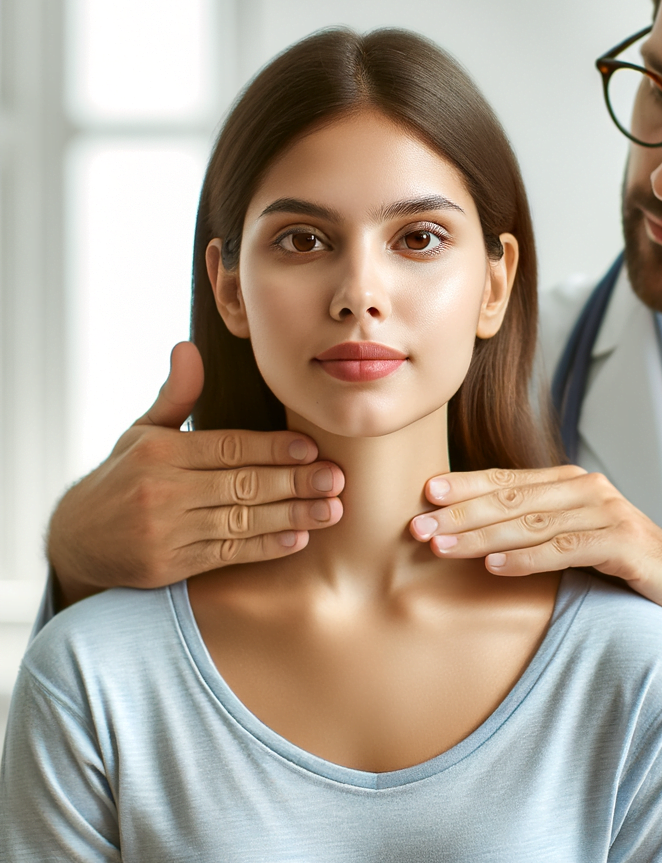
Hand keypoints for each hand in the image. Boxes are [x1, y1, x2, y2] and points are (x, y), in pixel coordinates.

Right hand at [47, 342, 343, 605]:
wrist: (75, 540)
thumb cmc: (122, 477)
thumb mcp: (142, 432)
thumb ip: (176, 395)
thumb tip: (188, 347)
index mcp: (159, 451)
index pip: (227, 447)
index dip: (272, 448)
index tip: (311, 447)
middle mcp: (162, 490)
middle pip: (241, 484)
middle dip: (294, 481)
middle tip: (335, 478)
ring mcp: (165, 531)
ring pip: (240, 520)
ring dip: (291, 516)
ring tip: (330, 509)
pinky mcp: (170, 566)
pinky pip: (227, 554)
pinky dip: (264, 547)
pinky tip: (297, 539)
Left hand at [409, 466, 661, 674]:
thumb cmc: (626, 571)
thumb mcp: (576, 542)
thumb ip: (537, 530)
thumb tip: (476, 535)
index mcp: (572, 484)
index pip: (509, 480)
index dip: (466, 485)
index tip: (425, 493)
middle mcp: (588, 489)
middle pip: (513, 497)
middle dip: (462, 511)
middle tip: (418, 524)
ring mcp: (608, 513)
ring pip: (532, 522)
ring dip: (482, 534)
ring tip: (441, 545)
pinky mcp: (623, 542)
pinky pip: (565, 549)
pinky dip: (526, 557)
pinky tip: (493, 566)